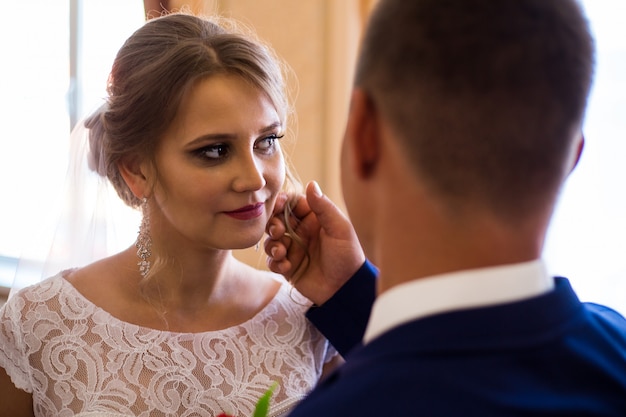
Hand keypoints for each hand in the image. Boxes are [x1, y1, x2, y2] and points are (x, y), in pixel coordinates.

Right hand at [265, 181, 364, 304]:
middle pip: (276, 220)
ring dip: (273, 245)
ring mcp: (293, 249)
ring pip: (271, 240)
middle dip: (273, 224)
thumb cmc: (348, 256)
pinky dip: (276, 262)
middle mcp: (300, 232)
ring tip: (282, 252)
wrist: (346, 288)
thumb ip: (324, 207)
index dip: (282, 202)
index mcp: (313, 219)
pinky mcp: (288, 267)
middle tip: (279, 231)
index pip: (292, 203)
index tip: (278, 205)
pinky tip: (287, 266)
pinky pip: (273, 261)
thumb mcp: (340, 229)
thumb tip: (311, 183)